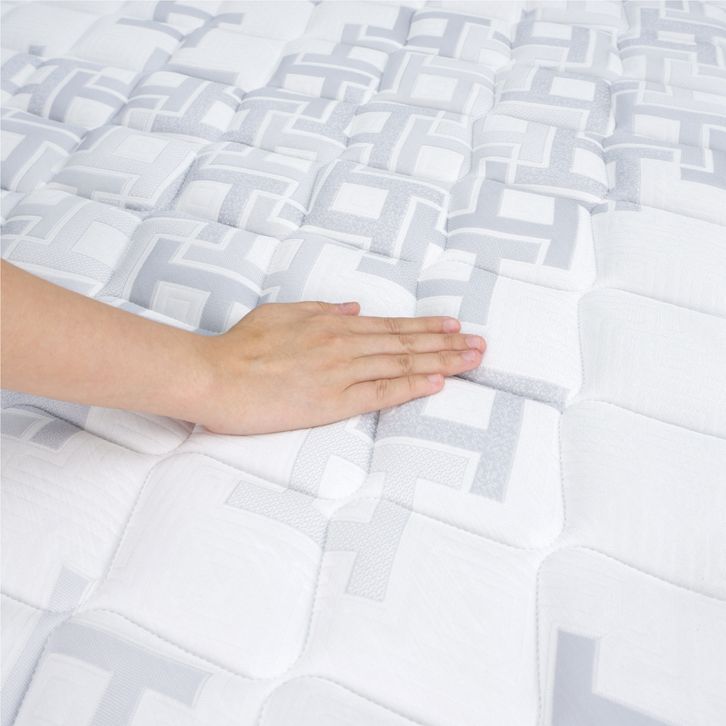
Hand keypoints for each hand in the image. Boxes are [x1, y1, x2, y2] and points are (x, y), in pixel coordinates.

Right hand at [193, 301, 485, 434]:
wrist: (213, 376)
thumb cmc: (241, 346)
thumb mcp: (281, 314)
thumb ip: (320, 309)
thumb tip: (355, 308)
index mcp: (332, 325)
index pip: (390, 326)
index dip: (425, 327)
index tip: (453, 325)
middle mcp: (343, 345)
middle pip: (405, 344)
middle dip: (446, 343)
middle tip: (481, 344)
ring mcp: (340, 373)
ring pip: (401, 364)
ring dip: (441, 361)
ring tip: (472, 359)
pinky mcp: (331, 402)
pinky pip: (380, 393)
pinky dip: (411, 387)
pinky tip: (437, 382)